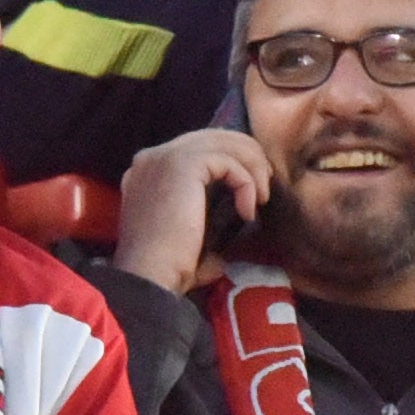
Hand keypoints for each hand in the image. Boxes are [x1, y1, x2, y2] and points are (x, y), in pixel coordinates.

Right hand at [110, 127, 270, 294]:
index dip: (230, 160)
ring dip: (251, 167)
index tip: (251, 187)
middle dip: (246, 156)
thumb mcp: (189, 234)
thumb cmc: (169, 268)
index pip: (198, 149)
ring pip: (224, 143)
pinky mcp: (182, 164)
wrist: (151, 277)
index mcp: (149, 171)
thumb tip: (237, 217)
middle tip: (265, 185)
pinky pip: (228, 161)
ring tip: (261, 198)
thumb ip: (206, 214)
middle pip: (212, 137)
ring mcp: (165, 157)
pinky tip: (248, 210)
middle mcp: (153, 157)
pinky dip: (245, 183)